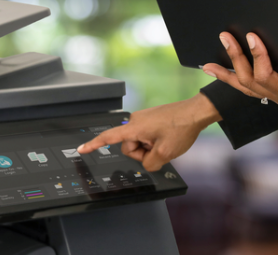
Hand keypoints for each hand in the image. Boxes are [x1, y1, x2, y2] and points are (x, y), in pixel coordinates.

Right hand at [76, 93, 221, 170]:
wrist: (196, 112)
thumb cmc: (182, 127)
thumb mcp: (165, 154)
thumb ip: (150, 164)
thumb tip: (147, 163)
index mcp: (135, 127)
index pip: (109, 137)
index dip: (94, 145)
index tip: (82, 149)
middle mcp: (135, 121)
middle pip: (129, 147)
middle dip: (142, 153)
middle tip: (160, 150)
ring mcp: (143, 119)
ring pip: (138, 143)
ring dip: (150, 148)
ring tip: (165, 142)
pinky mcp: (150, 119)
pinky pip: (146, 136)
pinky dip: (154, 142)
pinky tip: (167, 138)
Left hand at [202, 32, 277, 131]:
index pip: (267, 77)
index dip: (258, 57)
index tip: (253, 37)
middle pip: (249, 80)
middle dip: (236, 58)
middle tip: (225, 36)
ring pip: (246, 85)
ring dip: (229, 70)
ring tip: (211, 62)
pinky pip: (252, 89)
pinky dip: (234, 81)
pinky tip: (224, 72)